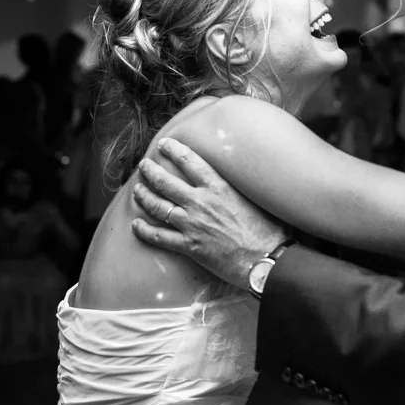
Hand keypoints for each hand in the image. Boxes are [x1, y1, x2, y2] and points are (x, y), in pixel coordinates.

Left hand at [131, 138, 287, 288]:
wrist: (265, 259)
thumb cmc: (268, 230)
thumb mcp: (254, 198)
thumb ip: (238, 187)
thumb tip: (237, 178)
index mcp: (218, 187)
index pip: (190, 162)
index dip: (174, 150)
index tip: (164, 145)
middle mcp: (201, 202)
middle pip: (167, 182)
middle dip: (151, 172)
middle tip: (144, 166)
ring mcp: (192, 224)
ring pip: (159, 206)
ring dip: (144, 196)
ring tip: (137, 189)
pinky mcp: (190, 246)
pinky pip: (160, 237)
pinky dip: (145, 230)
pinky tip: (137, 225)